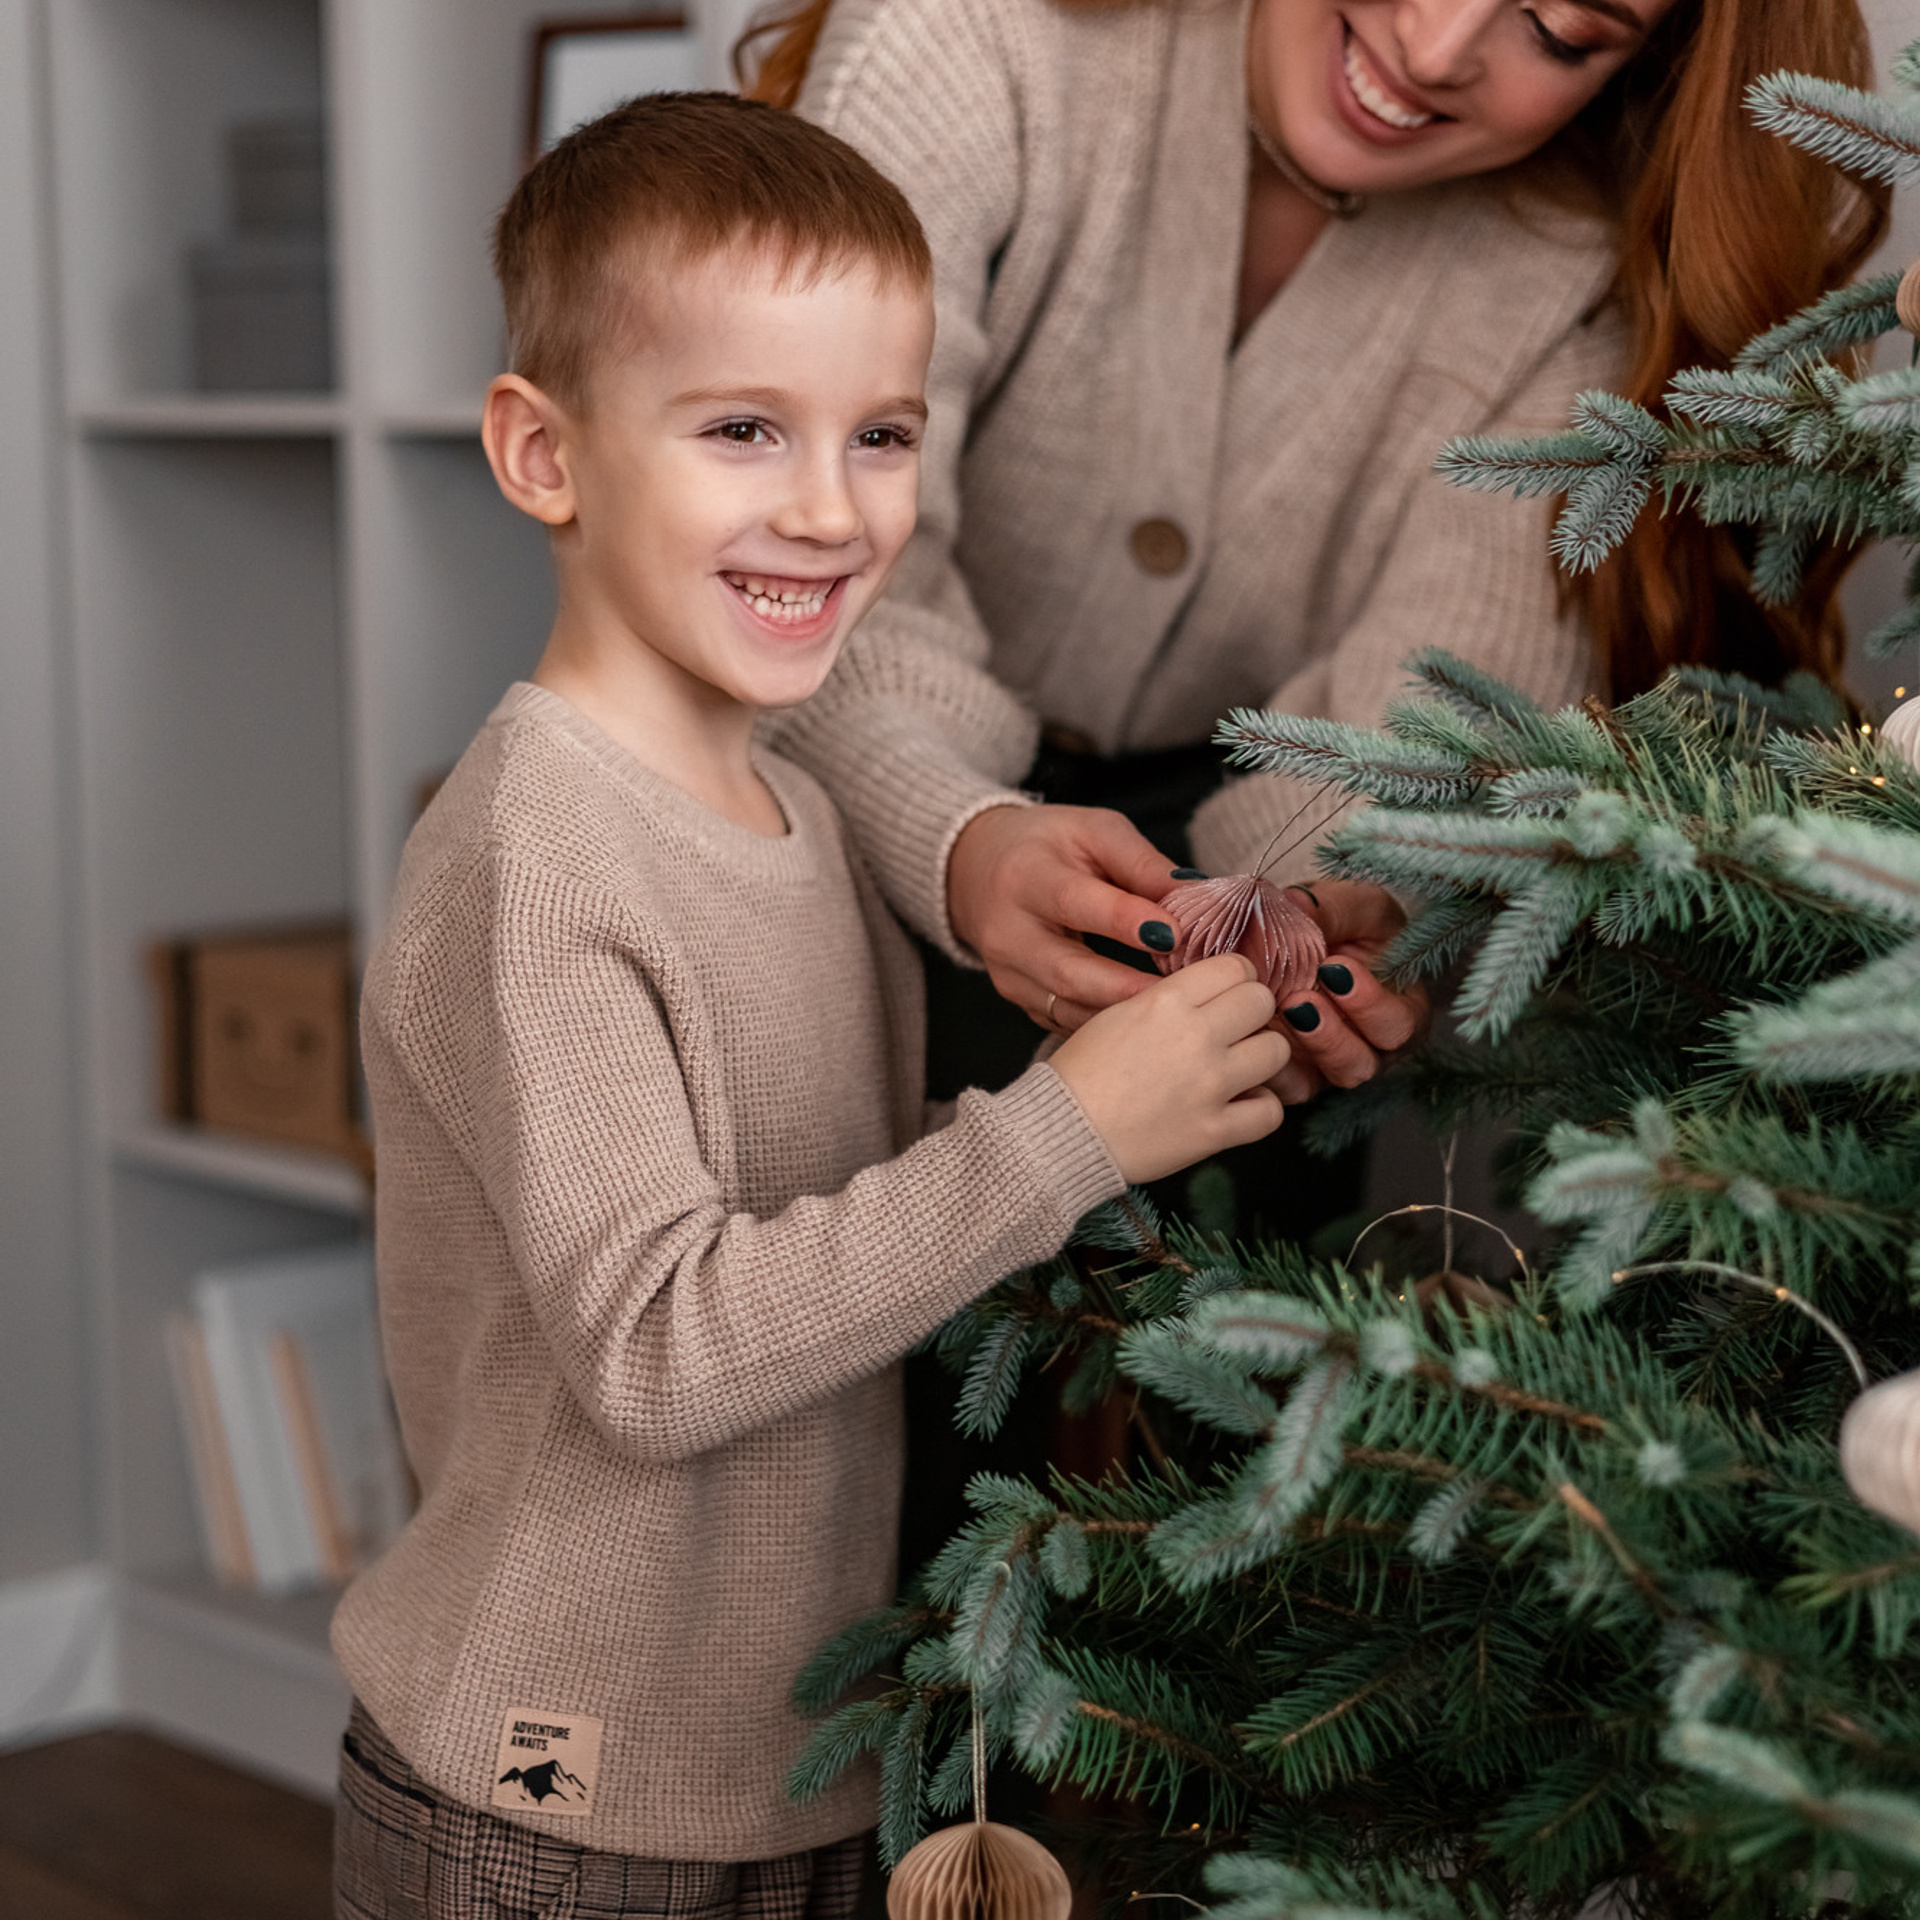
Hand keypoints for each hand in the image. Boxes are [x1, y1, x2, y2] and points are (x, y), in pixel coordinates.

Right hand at [947, 803, 1182, 1031]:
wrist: (980, 870)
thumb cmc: (1047, 846)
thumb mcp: (1094, 832)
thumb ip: (1142, 863)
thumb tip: (1195, 895)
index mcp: (1025, 876)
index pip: (1074, 902)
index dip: (1124, 920)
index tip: (1174, 934)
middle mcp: (1007, 931)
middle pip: (1068, 970)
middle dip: (1128, 986)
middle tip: (1185, 993)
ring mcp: (1008, 974)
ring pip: (1068, 1007)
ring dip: (1123, 1013)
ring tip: (1175, 1009)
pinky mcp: (1018, 999)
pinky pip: (1065, 1022)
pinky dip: (1108, 1026)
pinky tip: (1145, 1021)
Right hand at [1050, 954, 1288, 1182]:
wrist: (1061, 1132)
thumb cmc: (1079, 1074)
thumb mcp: (1116, 1014)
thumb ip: (1167, 999)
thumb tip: (1210, 994)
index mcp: (1166, 1001)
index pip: (1235, 967)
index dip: (1235, 979)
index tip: (1227, 994)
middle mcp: (1195, 1036)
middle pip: (1261, 1002)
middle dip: (1251, 1013)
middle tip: (1235, 1029)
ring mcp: (1210, 1085)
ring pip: (1276, 1052)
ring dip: (1261, 1058)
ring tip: (1239, 1068)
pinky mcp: (1215, 1131)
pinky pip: (1270, 1111)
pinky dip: (1259, 1109)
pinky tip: (1238, 1106)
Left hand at [1265, 879, 1429, 1103]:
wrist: (1292, 937)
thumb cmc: (1340, 922)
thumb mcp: (1349, 905)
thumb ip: (1334, 908)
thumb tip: (1298, 905)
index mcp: (1399, 1009)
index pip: (1399, 1025)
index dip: (1371, 1003)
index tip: (1335, 967)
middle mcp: (1368, 1046)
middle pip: (1362, 1063)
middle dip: (1333, 1035)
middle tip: (1302, 998)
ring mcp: (1328, 1063)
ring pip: (1321, 1078)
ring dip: (1302, 1047)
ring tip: (1281, 1009)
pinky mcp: (1293, 1073)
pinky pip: (1285, 1085)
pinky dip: (1270, 1065)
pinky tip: (1253, 1032)